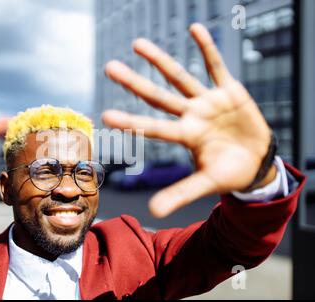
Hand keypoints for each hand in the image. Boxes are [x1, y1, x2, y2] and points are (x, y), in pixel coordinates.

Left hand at [102, 23, 273, 217]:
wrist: (256, 161)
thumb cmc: (229, 173)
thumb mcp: (206, 184)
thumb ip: (180, 194)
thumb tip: (152, 212)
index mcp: (186, 136)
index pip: (154, 127)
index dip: (132, 121)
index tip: (106, 116)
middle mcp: (191, 116)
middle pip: (158, 97)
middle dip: (135, 83)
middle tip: (108, 68)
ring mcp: (208, 102)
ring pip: (180, 78)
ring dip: (160, 61)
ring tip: (137, 44)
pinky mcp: (229, 91)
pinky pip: (217, 67)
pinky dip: (208, 49)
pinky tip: (195, 29)